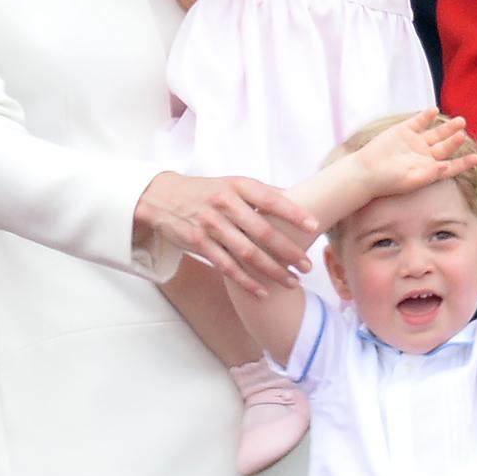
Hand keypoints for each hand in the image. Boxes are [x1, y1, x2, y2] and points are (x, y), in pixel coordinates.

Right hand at [134, 171, 317, 296]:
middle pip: (262, 231)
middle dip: (288, 251)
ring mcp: (210, 225)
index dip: (293, 213)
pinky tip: (263, 291)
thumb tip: (294, 195)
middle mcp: (224, 204)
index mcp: (237, 186)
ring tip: (292, 282)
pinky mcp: (199, 244)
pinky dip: (247, 281)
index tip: (314, 226)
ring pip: (247, 253)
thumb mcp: (231, 183)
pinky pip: (227, 267)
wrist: (162, 197)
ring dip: (273, 270)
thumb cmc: (206, 191)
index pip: (270, 199)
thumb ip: (260, 191)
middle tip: (307, 265)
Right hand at [352, 109, 476, 199]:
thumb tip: (447, 164)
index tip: (476, 158)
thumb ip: (430, 174)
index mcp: (429, 169)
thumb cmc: (388, 181)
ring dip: (447, 127)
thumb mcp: (411, 180)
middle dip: (455, 140)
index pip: (451, 166)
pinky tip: (434, 111)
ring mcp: (415, 141)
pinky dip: (426, 116)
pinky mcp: (403, 130)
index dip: (463, 162)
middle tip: (464, 131)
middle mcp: (425, 154)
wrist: (366, 171)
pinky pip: (418, 121)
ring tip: (460, 121)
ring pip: (436, 132)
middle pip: (445, 146)